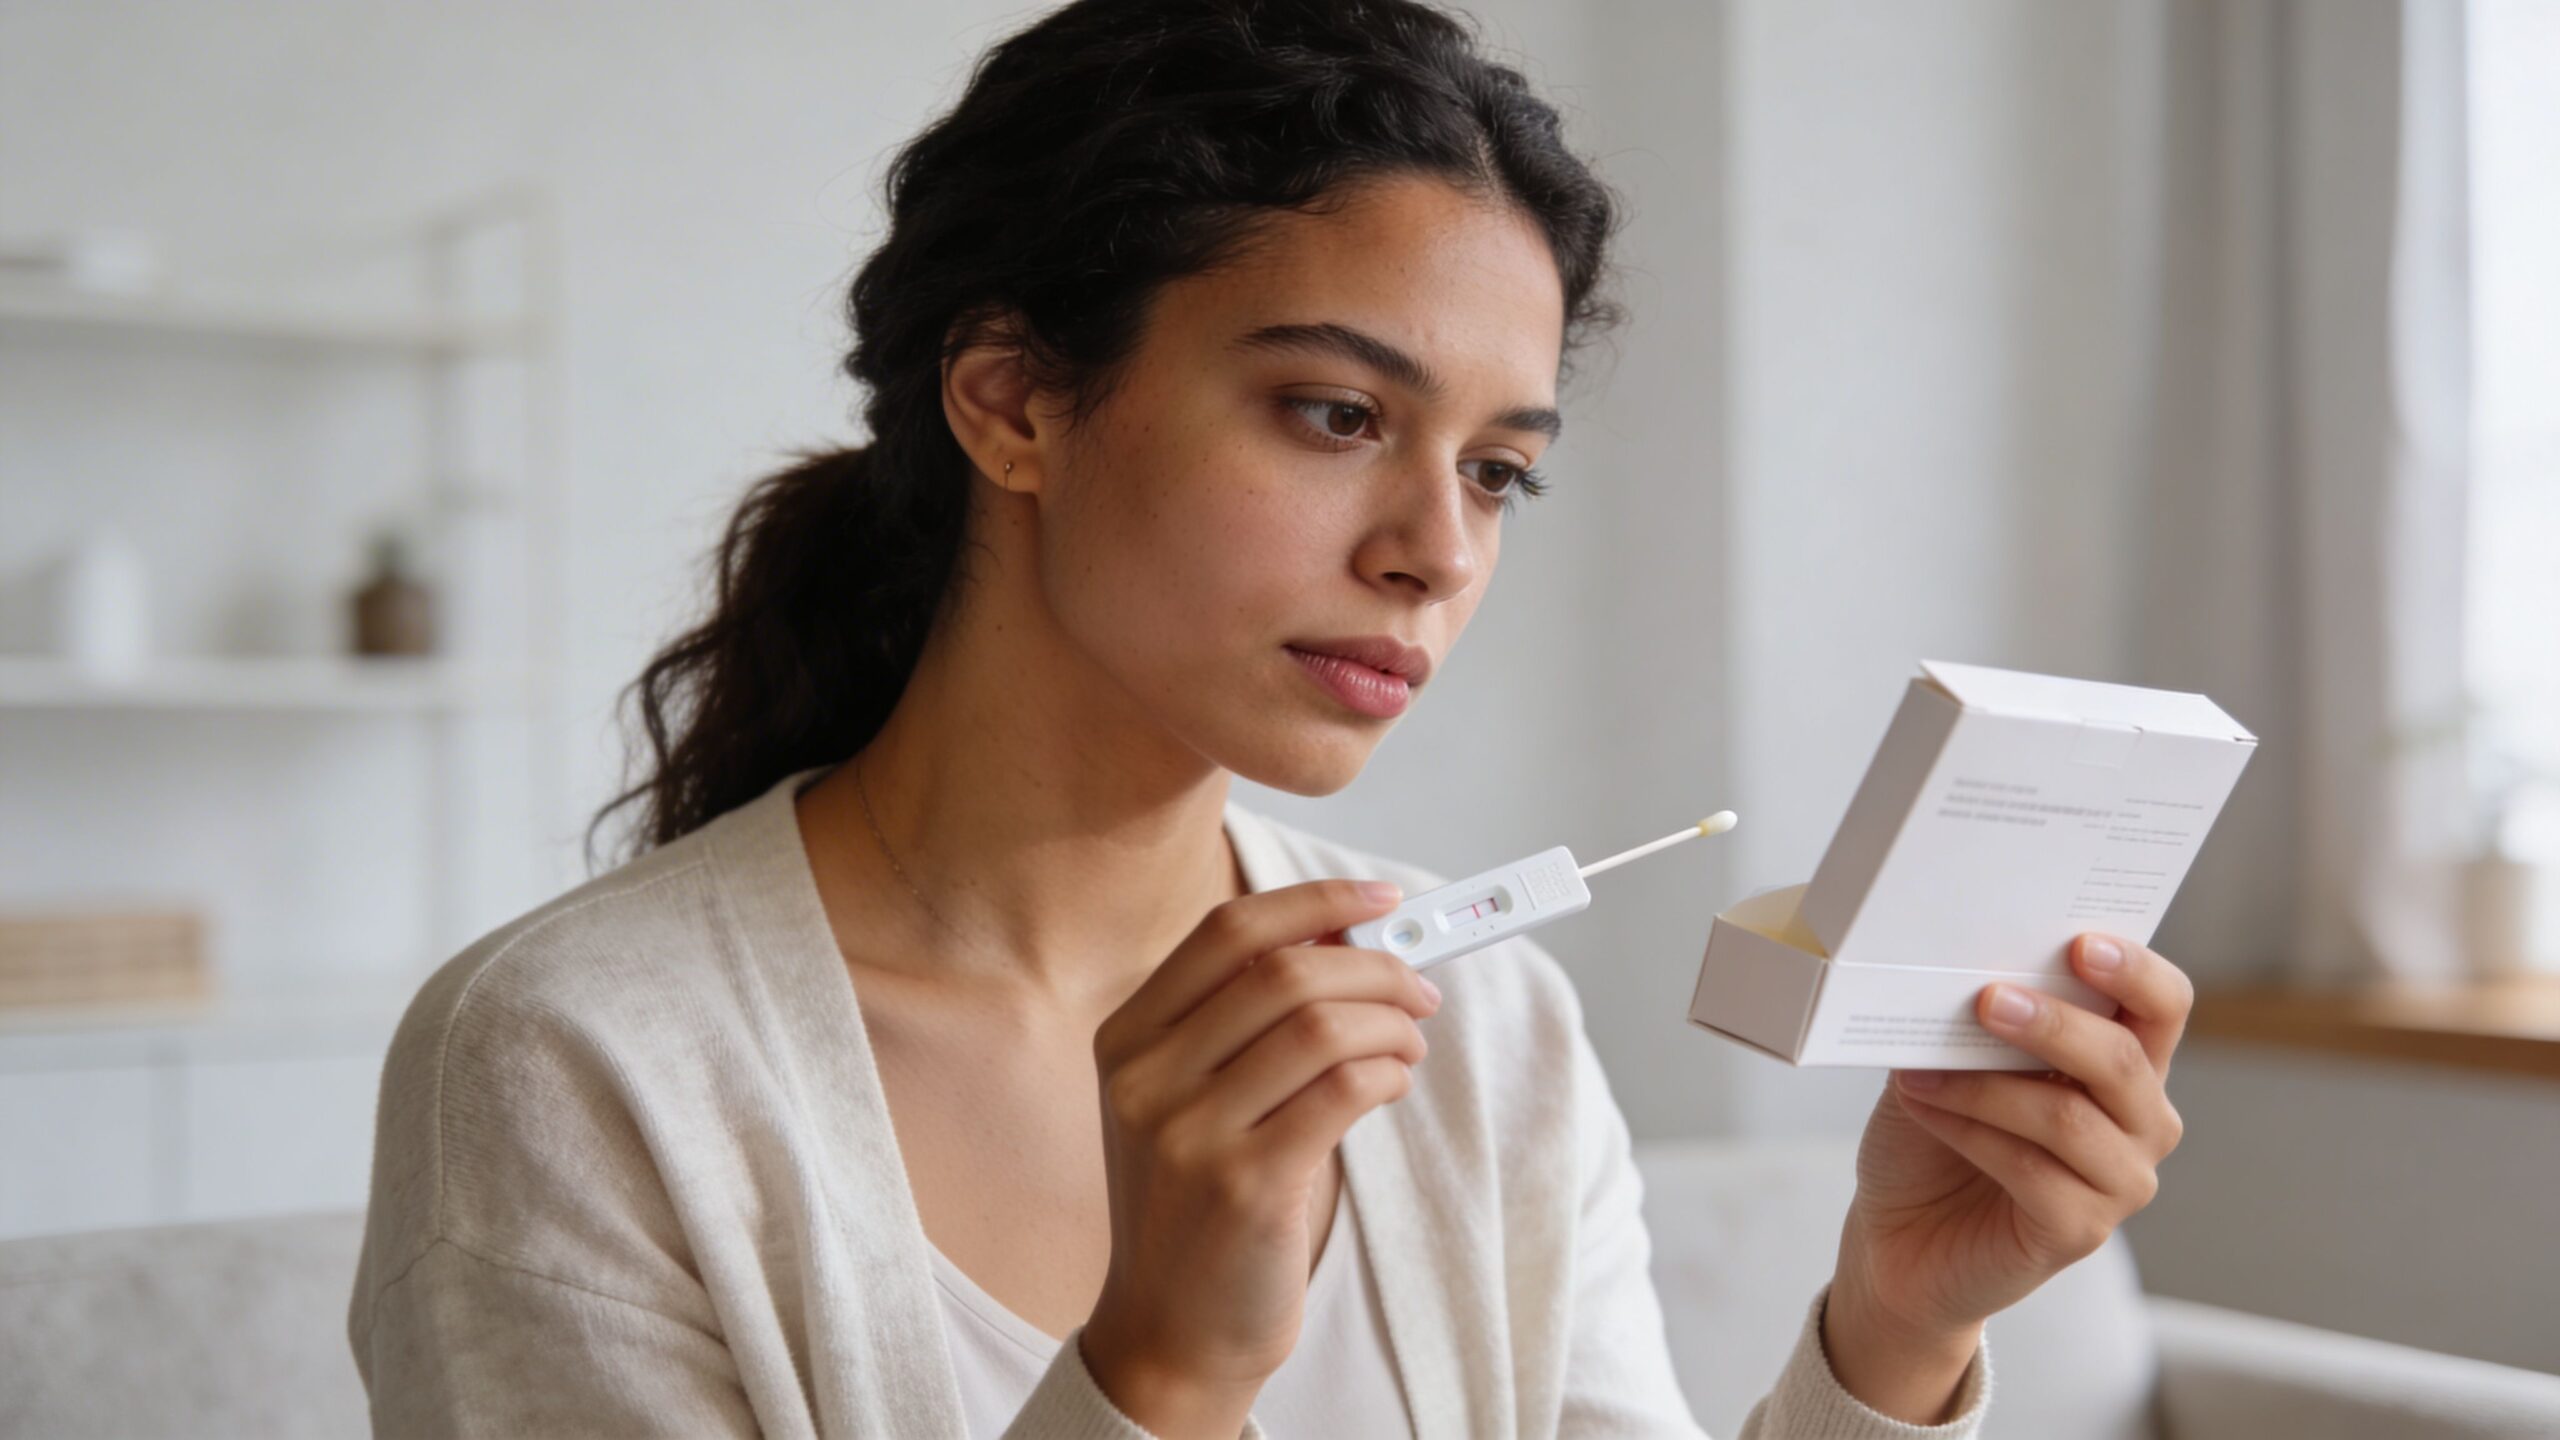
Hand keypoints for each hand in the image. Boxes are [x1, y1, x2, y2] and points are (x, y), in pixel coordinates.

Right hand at [1078, 878, 1438, 1438]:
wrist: (1171, 1326)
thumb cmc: (1202, 1200)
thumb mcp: (1194, 1097)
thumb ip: (1250, 1020)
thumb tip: (1348, 936)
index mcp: (1127, 1037)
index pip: (1228, 932)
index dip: (1316, 904)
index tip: (1382, 902)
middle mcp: (1145, 1077)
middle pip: (1283, 972)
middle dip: (1374, 968)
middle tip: (1418, 990)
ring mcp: (1188, 1132)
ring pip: (1320, 1026)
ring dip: (1390, 1024)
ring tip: (1409, 1045)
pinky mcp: (1243, 1186)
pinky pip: (1342, 1090)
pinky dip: (1387, 1073)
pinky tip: (1392, 1085)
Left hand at [1824, 933, 2192, 1422]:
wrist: (1901, 1236)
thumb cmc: (1932, 1137)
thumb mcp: (1950, 1061)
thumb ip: (1974, 1021)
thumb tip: (1962, 969)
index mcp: (2123, 1062)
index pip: (2162, 1005)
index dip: (2135, 971)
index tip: (2081, 942)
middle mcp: (2141, 1120)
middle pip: (2121, 1059)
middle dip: (2053, 1024)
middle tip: (1986, 1000)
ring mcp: (2119, 1180)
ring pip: (2068, 1117)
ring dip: (1986, 1087)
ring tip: (1920, 1071)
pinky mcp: (2080, 1230)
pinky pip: (2033, 1170)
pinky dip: (1970, 1133)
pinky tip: (1926, 1111)